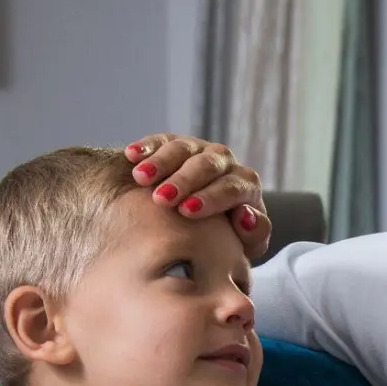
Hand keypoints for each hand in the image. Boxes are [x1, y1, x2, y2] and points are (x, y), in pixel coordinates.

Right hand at [124, 133, 271, 258]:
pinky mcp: (174, 144)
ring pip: (183, 149)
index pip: (234, 187)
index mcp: (246, 185)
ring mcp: (199, 150)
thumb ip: (254, 233)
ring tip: (141, 178)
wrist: (206, 226)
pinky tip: (132, 155)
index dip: (211, 198)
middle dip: (184, 181)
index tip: (188, 211)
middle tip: (162, 198)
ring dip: (162, 162)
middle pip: (208, 165)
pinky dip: (147, 146)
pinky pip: (162, 141)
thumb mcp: (245, 244)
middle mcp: (224, 162)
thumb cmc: (226, 238)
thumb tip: (245, 215)